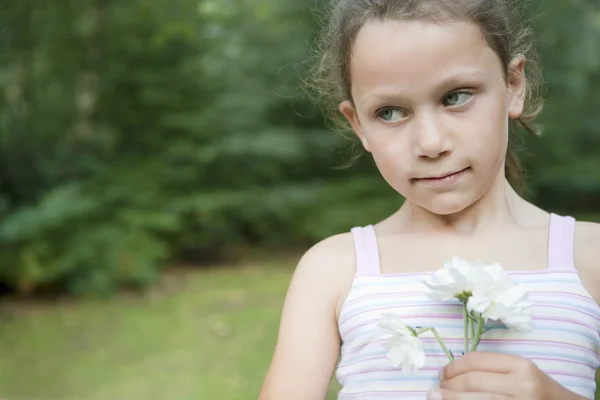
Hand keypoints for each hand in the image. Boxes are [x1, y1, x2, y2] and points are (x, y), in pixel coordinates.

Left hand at [427, 352, 586, 399]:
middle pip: (471, 381)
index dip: (453, 367)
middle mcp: (523, 386)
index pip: (476, 361)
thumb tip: (448, 374)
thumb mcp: (522, 374)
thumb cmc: (541, 393)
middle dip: (448, 385)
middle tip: (436, 389)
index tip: (443, 374)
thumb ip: (492, 371)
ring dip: (450, 398)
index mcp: (522, 366)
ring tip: (438, 398)